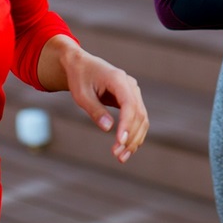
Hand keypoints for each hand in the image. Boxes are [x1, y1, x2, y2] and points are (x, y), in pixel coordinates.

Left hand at [53, 39, 148, 162]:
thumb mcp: (81, 95)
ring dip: (135, 138)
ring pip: (142, 118)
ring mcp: (133, 92)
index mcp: (118, 79)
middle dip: (131, 136)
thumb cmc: (79, 78)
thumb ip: (95, 110)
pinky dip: (134, 133)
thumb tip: (108, 128)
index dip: (127, 125)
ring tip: (122, 157)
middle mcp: (130, 85)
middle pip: (139, 114)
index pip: (129, 104)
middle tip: (118, 155)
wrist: (82, 65)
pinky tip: (127, 148)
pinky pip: (138, 118)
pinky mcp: (131, 99)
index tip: (120, 142)